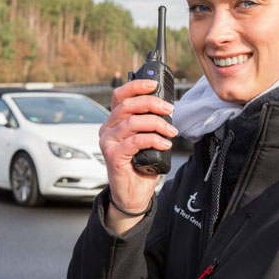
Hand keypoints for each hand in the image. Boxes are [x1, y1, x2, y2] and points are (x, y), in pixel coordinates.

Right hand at [100, 79, 176, 231]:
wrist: (133, 194)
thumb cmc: (141, 165)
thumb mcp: (146, 139)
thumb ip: (149, 123)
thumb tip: (167, 108)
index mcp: (114, 121)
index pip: (120, 96)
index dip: (135, 86)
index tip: (153, 84)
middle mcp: (107, 129)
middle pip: (126, 105)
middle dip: (151, 103)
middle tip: (169, 109)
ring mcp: (108, 142)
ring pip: (132, 122)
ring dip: (156, 123)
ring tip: (171, 131)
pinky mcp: (112, 156)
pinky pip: (135, 141)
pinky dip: (153, 139)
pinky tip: (164, 143)